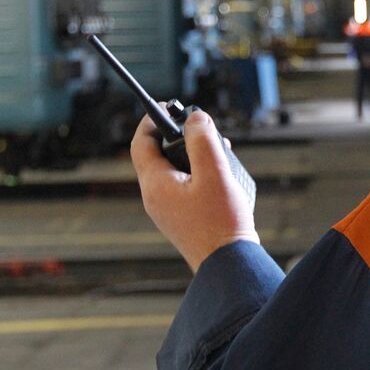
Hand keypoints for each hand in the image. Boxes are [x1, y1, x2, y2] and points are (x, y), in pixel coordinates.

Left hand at [130, 110, 258, 271]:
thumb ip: (203, 140)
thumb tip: (195, 118)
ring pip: (171, 170)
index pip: (141, 143)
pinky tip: (219, 175)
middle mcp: (155, 197)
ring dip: (191, 155)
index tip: (168, 106)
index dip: (151, 120)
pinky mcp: (180, 219)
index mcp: (156, 184)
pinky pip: (181, 186)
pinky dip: (196, 173)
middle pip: (156, 155)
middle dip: (178, 136)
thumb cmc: (221, 222)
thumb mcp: (215, 173)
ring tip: (218, 151)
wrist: (228, 263)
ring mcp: (166, 210)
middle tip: (200, 127)